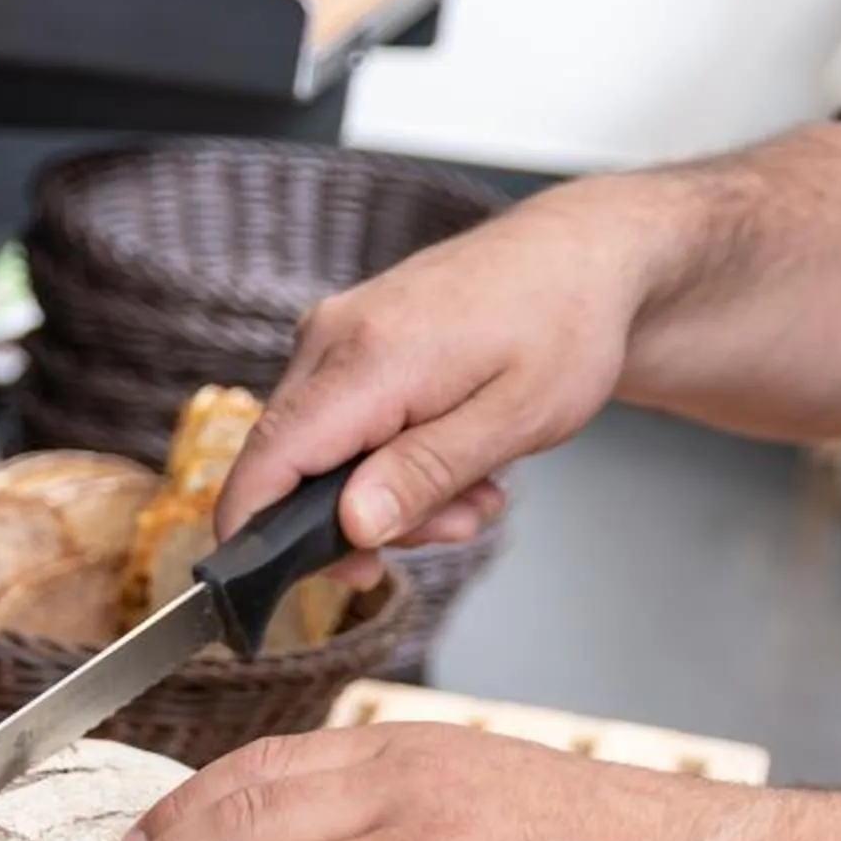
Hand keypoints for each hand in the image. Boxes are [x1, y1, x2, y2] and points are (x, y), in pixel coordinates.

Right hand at [213, 187, 669, 584]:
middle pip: (290, 469)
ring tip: (476, 489)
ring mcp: (334, 335)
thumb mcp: (514, 418)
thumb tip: (351, 525)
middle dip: (362, 521)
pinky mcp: (347, 340)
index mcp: (366, 358)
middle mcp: (330, 339)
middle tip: (454, 526)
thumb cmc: (566, 325)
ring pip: (320, 454)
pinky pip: (341, 423)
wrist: (586, 253)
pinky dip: (389, 456)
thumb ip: (424, 474)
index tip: (272, 587)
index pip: (266, 462)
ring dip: (390, 493)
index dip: (253, 537)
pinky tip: (453, 453)